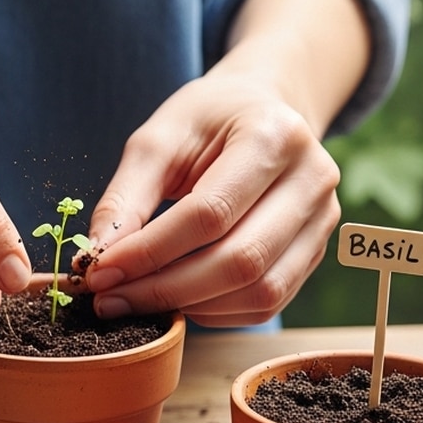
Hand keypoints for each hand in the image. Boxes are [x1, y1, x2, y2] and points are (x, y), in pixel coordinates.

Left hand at [82, 71, 341, 326]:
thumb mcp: (158, 139)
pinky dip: (217, 312)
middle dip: (166, 289)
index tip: (100, 273)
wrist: (262, 111)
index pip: (209, 213)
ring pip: (260, 291)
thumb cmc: (207, 121)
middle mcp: (312, 180)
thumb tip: (99, 259)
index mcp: (275, 135)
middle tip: (112, 299)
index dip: (150, 252)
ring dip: (192, 306)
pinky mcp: (316, 251)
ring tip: (139, 300)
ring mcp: (323, 220)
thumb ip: (126, 198)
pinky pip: (268, 302)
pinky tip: (180, 298)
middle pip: (240, 260)